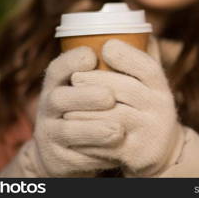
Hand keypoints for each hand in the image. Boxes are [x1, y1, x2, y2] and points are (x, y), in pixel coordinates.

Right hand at [0, 46, 122, 176]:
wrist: (66, 153)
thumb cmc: (88, 110)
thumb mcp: (92, 88)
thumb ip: (115, 67)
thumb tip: (149, 38)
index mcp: (58, 86)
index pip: (57, 69)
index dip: (71, 61)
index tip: (92, 55)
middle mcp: (49, 108)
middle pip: (58, 98)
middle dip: (84, 96)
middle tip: (109, 96)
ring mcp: (50, 134)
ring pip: (66, 131)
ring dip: (92, 130)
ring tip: (118, 130)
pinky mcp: (57, 159)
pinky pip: (74, 158)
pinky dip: (94, 155)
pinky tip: (114, 152)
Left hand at [65, 39, 184, 176]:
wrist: (161, 151)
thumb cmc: (146, 108)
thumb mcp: (151, 85)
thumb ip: (144, 58)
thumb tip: (135, 23)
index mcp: (161, 88)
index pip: (147, 67)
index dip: (126, 55)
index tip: (105, 46)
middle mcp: (160, 108)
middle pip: (125, 90)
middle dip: (96, 81)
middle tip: (74, 78)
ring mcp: (150, 132)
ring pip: (112, 117)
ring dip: (86, 110)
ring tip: (67, 105)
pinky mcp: (138, 153)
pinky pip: (107, 144)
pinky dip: (87, 136)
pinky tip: (73, 129)